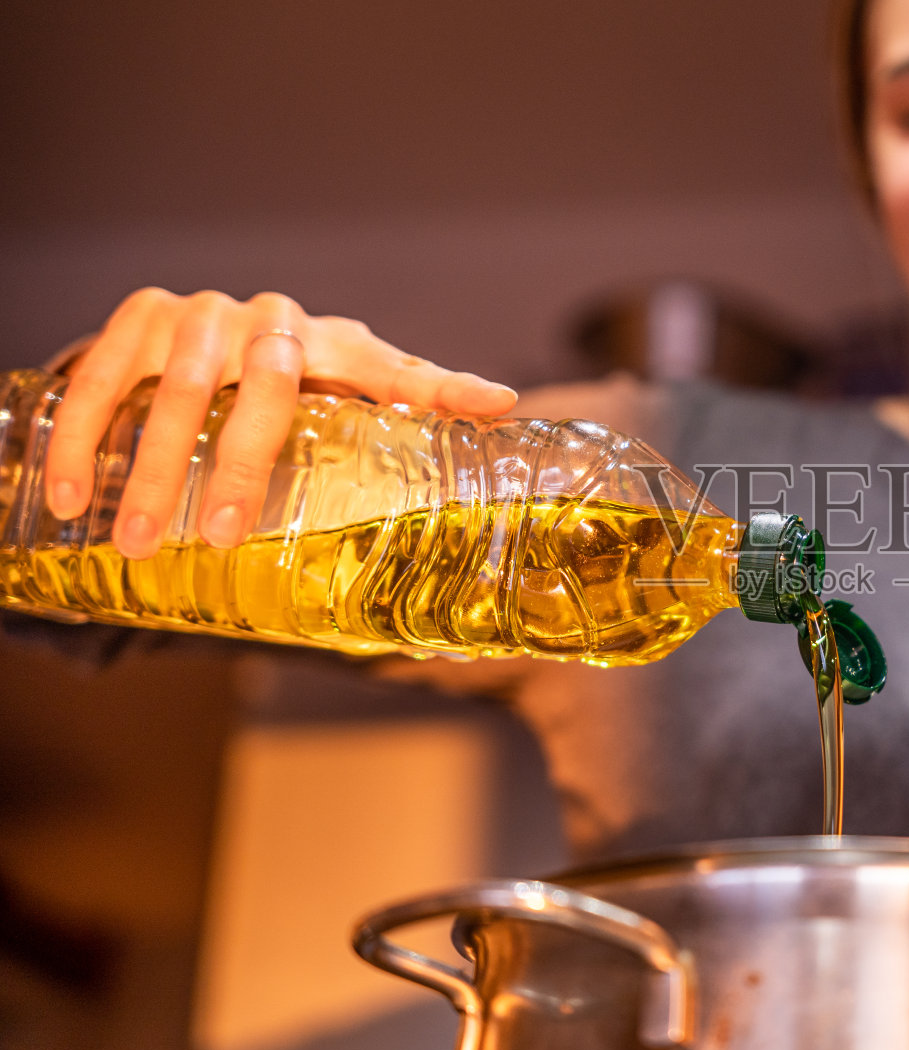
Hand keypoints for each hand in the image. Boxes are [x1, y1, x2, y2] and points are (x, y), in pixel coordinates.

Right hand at [45, 287, 518, 558]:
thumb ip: (410, 408)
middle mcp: (272, 318)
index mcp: (335, 343)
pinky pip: (104, 377)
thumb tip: (500, 415)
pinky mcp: (139, 317)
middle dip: (239, 464)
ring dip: (150, 468)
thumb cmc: (293, 379)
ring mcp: (201, 313)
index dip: (439, 389)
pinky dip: (81, 439)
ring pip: (177, 390)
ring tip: (137, 539)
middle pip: (265, 385)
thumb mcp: (348, 394)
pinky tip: (71, 495)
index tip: (490, 410)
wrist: (202, 341)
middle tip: (220, 536)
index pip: (392, 367)